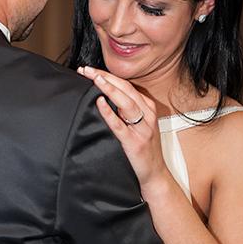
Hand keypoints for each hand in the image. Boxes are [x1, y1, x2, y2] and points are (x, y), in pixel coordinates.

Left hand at [77, 66, 172, 196]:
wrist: (155, 174)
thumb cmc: (145, 150)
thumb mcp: (140, 125)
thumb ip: (127, 112)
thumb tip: (106, 97)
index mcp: (148, 109)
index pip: (127, 86)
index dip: (109, 76)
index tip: (91, 70)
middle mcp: (147, 116)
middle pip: (126, 90)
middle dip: (105, 77)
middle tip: (87, 70)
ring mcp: (142, 129)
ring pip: (126, 103)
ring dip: (109, 89)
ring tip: (94, 79)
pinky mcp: (134, 142)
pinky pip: (120, 125)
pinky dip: (109, 112)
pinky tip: (99, 102)